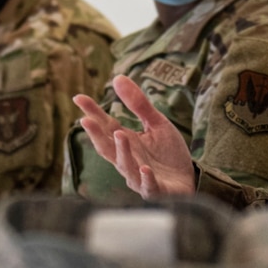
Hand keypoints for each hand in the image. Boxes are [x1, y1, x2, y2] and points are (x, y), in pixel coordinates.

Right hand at [73, 76, 196, 199]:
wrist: (188, 179)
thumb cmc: (168, 153)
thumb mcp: (156, 123)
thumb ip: (139, 104)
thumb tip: (117, 77)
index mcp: (126, 142)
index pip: (105, 126)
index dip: (92, 113)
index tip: (78, 98)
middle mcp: (128, 160)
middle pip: (107, 148)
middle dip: (96, 135)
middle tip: (85, 120)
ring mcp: (139, 177)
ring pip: (126, 166)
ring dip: (122, 151)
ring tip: (120, 135)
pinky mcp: (156, 190)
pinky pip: (148, 186)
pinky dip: (145, 179)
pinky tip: (145, 169)